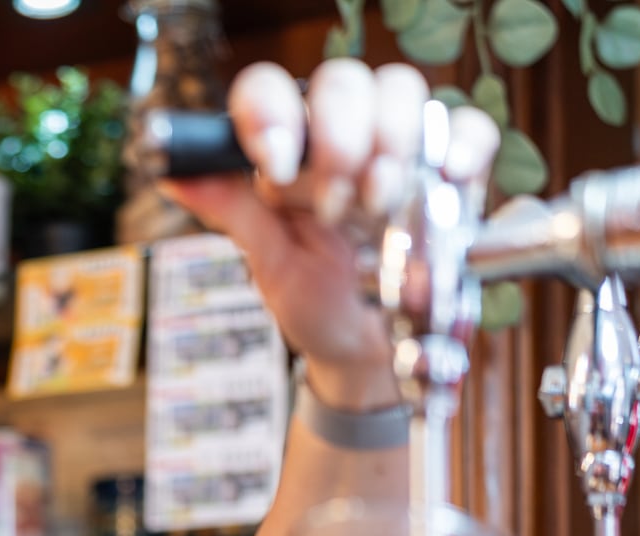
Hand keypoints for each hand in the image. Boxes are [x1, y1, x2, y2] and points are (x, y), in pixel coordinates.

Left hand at [159, 59, 500, 409]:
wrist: (366, 349)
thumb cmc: (313, 301)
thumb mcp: (269, 263)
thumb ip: (232, 211)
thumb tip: (173, 175)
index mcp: (286, 148)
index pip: (269, 91)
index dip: (270, 114)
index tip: (274, 165)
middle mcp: (340, 132)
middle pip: (342, 81)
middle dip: (338, 137)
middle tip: (334, 204)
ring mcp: (398, 145)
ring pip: (401, 90)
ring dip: (391, 143)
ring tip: (380, 204)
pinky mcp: (450, 167)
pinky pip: (466, 127)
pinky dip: (461, 143)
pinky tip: (449, 175)